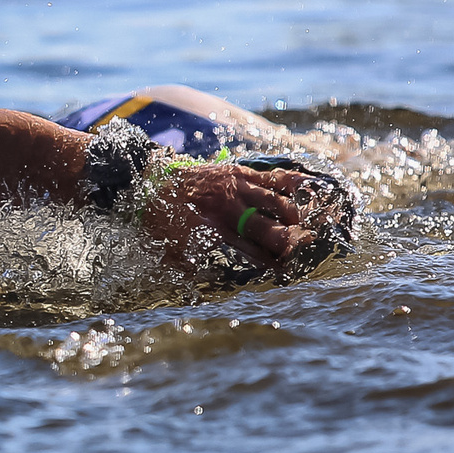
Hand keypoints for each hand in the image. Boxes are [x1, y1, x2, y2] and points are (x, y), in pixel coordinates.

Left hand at [143, 160, 326, 276]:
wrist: (146, 182)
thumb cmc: (160, 221)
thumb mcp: (171, 252)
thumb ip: (198, 267)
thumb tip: (222, 281)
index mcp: (211, 229)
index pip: (250, 252)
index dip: (268, 263)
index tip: (282, 271)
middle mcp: (227, 207)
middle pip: (268, 228)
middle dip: (288, 242)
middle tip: (300, 250)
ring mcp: (235, 186)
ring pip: (276, 202)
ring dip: (293, 218)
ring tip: (301, 228)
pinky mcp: (239, 172)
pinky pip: (273, 177)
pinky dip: (292, 185)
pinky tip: (307, 192)